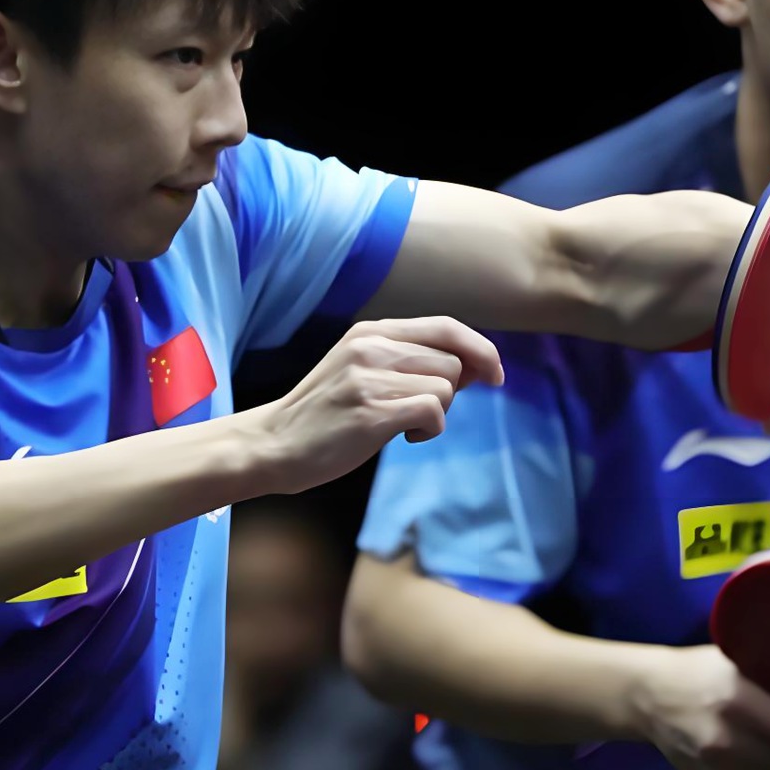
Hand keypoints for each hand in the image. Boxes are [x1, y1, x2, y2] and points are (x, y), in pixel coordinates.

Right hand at [255, 317, 503, 493]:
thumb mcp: (361, 368)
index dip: (481, 348)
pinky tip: (404, 437)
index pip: (447, 326)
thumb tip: (474, 366)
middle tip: (418, 412)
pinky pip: (434, 412)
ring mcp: (369, 377)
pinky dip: (430, 430)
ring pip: (446, 387)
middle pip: (452, 361)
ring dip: (438, 414)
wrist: (274, 444)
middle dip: (451, 391)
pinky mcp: (371, 411)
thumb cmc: (325, 414)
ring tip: (403, 425)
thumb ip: (408, 359)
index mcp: (371, 331)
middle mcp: (371, 346)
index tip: (496, 375)